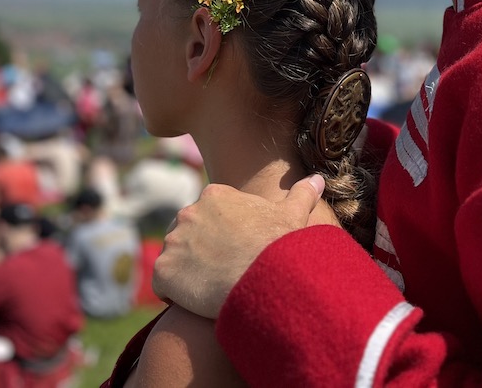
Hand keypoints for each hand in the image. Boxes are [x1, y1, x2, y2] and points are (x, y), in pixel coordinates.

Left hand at [152, 174, 325, 317]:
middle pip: (187, 234)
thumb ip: (301, 194)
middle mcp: (187, 213)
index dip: (221, 235)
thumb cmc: (280, 245)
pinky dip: (175, 294)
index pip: (208, 215)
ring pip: (174, 258)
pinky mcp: (162, 271)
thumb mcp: (293, 216)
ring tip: (211, 288)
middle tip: (223, 271)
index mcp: (214, 195)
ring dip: (186, 272)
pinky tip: (197, 301)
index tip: (235, 250)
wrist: (266, 278)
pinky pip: (163, 284)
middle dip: (199, 251)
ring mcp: (172, 242)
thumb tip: (318, 179)